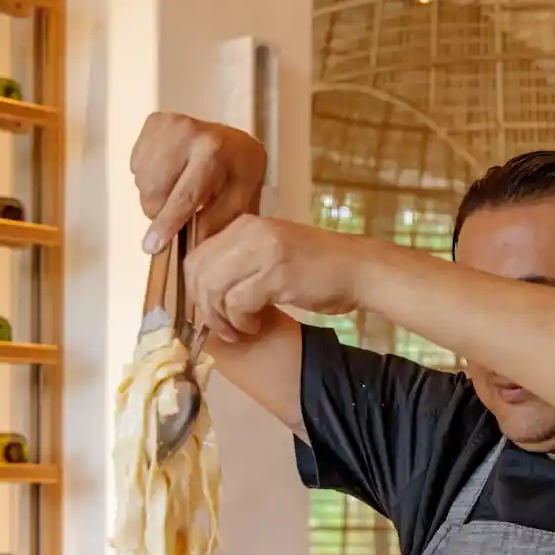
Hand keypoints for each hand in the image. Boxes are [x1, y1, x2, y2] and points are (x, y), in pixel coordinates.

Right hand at [130, 112, 266, 255]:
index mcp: (214, 151)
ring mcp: (168, 124)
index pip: (184, 195)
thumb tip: (186, 246)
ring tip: (177, 190)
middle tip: (178, 213)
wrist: (235, 142)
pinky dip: (149, 177)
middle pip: (155, 191)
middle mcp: (189, 131)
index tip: (151, 246)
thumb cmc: (239, 176)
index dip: (166, 223)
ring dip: (154, 196)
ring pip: (142, 181)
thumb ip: (214, 224)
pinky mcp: (154, 122)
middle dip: (161, 212)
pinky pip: (137, 166)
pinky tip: (170, 173)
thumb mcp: (239, 201)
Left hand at [187, 216, 386, 342]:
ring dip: (222, 318)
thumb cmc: (317, 268)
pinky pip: (238, 303)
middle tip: (223, 327)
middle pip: (198, 273)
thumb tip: (204, 291)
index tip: (211, 312)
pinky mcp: (276, 274)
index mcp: (244, 224)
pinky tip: (257, 326)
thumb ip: (239, 262)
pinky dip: (242, 322)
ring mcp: (263, 251)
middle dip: (204, 308)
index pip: (196, 257)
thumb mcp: (270, 254)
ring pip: (213, 289)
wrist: (358, 269)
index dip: (195, 290)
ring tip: (240, 330)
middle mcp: (249, 231)